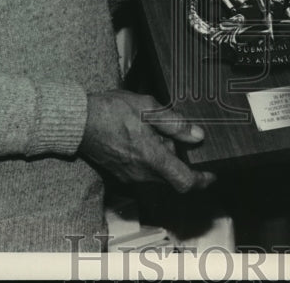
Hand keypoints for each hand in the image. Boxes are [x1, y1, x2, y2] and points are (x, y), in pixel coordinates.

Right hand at [79, 90, 214, 191]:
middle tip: (177, 135)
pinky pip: (145, 171)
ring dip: (165, 158)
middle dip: (180, 159)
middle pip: (173, 177)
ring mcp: (130, 175)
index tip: (211, 173)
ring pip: (159, 173)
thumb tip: (197, 136)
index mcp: (152, 158)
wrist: (78, 121)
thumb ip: (175, 124)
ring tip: (156, 131)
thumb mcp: (148, 108)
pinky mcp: (121, 173)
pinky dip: (152, 159)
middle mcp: (141, 173)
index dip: (202, 180)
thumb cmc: (111, 111)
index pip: (185, 182)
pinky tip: (144, 137)